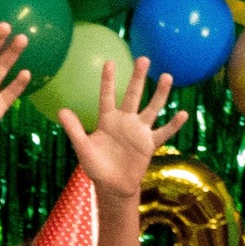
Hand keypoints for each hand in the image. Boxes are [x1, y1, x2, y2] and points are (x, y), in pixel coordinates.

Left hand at [59, 55, 186, 198]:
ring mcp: (139, 131)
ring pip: (152, 108)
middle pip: (133, 95)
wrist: (113, 186)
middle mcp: (125, 121)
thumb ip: (74, 129)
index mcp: (108, 120)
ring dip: (160, 93)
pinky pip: (164, 132)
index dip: (108, 80)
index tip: (109, 62)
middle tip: (143, 59)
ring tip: (166, 76)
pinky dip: (173, 124)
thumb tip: (61, 111)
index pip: (107, 96)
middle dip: (138, 78)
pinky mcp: (150, 144)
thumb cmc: (96, 167)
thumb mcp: (83, 148)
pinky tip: (183, 114)